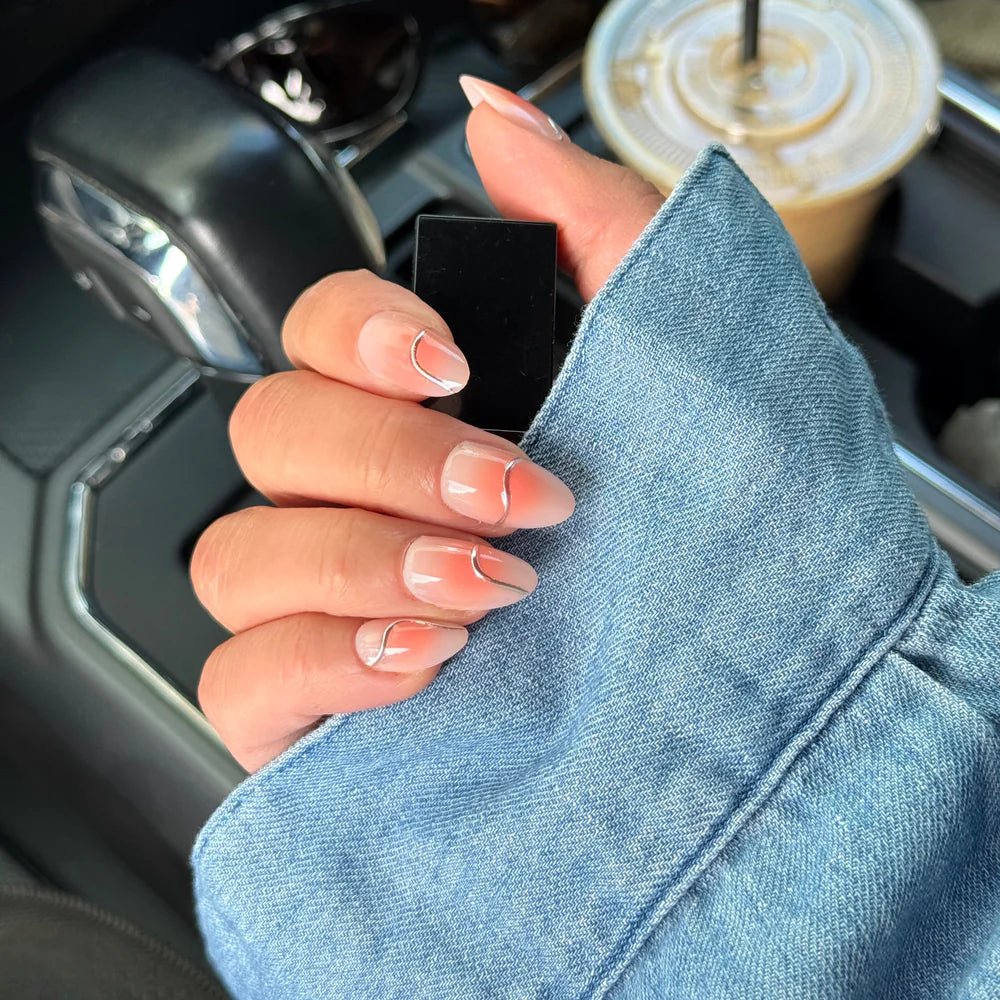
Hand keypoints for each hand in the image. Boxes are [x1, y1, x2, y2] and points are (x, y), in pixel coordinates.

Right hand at [191, 77, 663, 770]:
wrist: (751, 677)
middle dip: (386, 461)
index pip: (316, 335)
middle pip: (268, 434)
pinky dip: (323, 661)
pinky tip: (427, 661)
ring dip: (359, 563)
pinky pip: (241, 677)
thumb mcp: (685, 352)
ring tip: (491, 589)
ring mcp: (333, 608)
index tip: (451, 361)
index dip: (355, 332)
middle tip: (512, 492)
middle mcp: (367, 504)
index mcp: (429, 418)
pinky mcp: (320, 710)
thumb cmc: (711, 525)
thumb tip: (497, 127)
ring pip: (235, 558)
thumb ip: (594, 223)